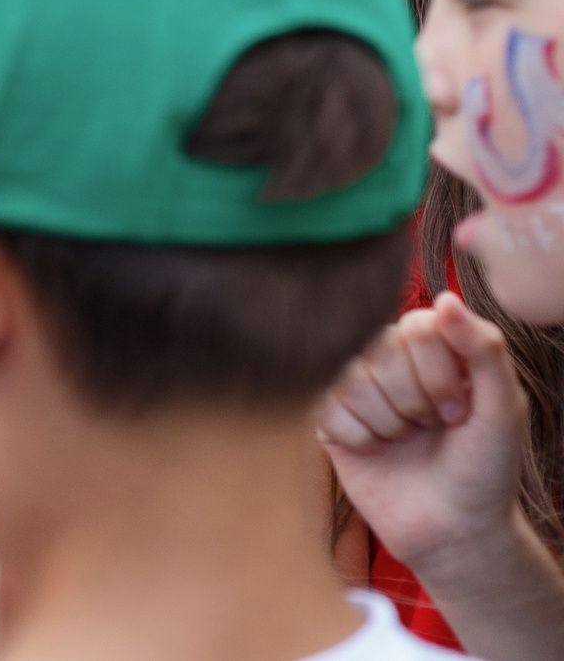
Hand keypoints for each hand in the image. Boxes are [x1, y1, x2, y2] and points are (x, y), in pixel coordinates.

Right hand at [319, 291, 527, 574]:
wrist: (453, 530)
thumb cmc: (484, 469)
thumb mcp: (503, 409)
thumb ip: (484, 349)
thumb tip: (446, 297)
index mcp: (433, 346)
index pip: (416, 327)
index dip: (439, 374)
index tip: (459, 410)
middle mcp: (389, 357)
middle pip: (378, 350)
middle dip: (412, 402)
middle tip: (431, 427)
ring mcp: (355, 385)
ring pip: (350, 379)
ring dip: (387, 423)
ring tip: (404, 440)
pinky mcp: (328, 415)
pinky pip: (326, 407)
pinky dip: (358, 438)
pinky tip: (376, 451)